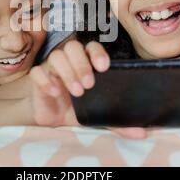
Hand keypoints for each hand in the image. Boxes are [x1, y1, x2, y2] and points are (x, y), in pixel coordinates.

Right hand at [29, 40, 146, 138]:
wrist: (53, 117)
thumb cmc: (78, 108)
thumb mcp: (98, 114)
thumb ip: (117, 121)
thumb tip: (141, 133)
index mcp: (86, 63)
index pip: (92, 47)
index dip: (97, 53)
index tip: (104, 67)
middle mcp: (69, 61)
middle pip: (73, 47)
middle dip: (81, 64)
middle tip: (89, 85)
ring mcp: (52, 68)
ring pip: (56, 56)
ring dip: (67, 72)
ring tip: (76, 92)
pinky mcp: (38, 79)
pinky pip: (38, 72)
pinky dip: (46, 81)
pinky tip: (55, 93)